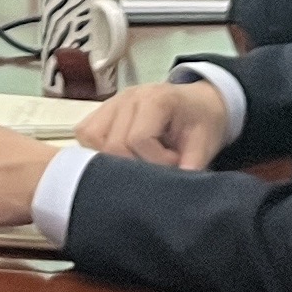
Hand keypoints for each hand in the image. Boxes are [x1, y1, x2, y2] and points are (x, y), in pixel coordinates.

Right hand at [74, 79, 230, 170]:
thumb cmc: (200, 122)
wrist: (198, 103)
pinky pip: (85, 134)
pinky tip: (117, 159)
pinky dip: (95, 151)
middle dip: (132, 166)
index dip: (154, 161)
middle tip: (154, 169)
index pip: (137, 139)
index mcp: (155, 99)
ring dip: (109, 160)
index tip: (173, 165)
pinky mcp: (101, 112)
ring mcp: (111, 103)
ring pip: (91, 139)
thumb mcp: (206, 143)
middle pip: (111, 144)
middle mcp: (127, 97)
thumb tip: (174, 193)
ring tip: (136, 164)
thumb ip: (192, 165)